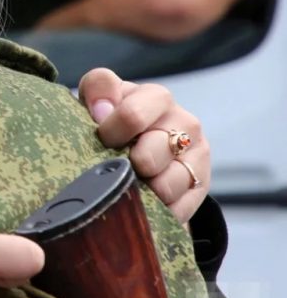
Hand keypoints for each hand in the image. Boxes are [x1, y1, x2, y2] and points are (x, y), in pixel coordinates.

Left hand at [77, 68, 209, 222]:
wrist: (137, 149)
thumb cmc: (112, 119)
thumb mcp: (98, 97)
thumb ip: (97, 89)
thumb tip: (102, 109)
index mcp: (156, 98)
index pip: (132, 115)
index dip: (109, 132)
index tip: (101, 140)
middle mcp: (184, 123)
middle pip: (148, 157)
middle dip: (125, 166)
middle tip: (114, 166)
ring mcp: (196, 156)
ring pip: (166, 186)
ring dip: (141, 190)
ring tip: (129, 184)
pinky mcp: (200, 186)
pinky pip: (176, 207)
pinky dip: (155, 209)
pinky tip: (144, 202)